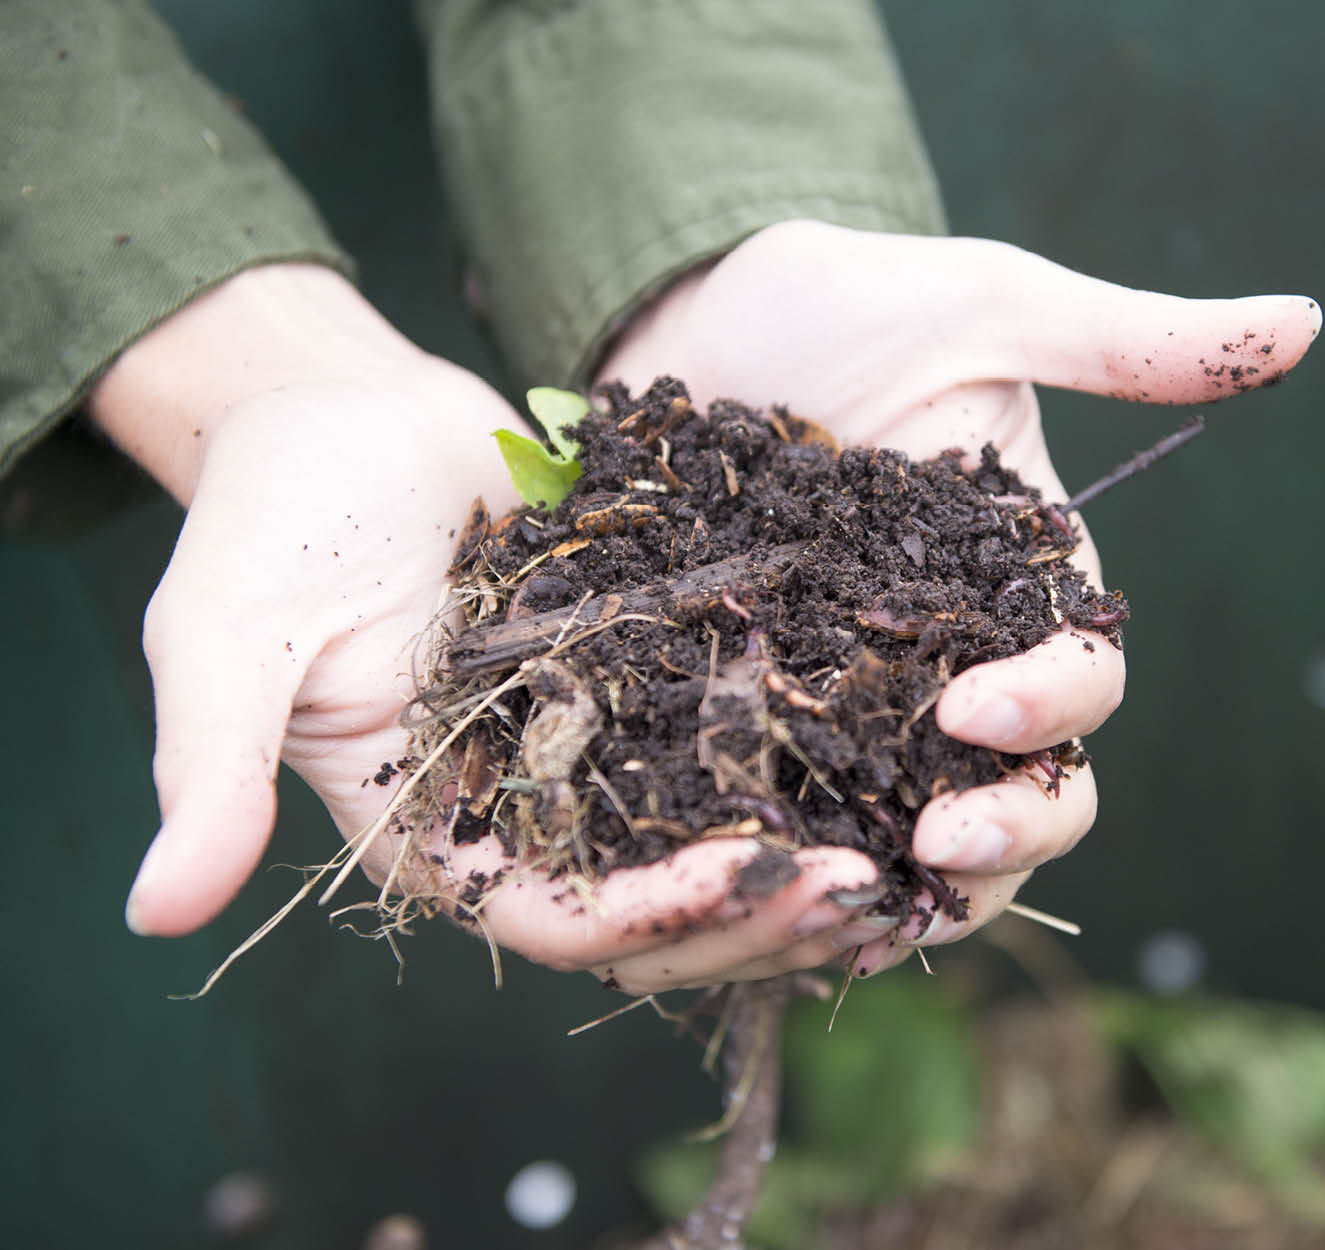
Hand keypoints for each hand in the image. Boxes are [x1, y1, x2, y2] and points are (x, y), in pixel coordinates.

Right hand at [100, 264, 881, 984]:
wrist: (343, 409)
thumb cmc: (273, 516)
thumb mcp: (223, 637)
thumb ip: (208, 767)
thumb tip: (156, 915)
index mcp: (434, 832)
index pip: (556, 918)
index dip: (654, 917)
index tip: (755, 876)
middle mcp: (527, 810)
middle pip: (659, 902)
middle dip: (759, 908)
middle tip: (871, 884)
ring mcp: (594, 747)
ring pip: (713, 831)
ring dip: (804, 845)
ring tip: (908, 835)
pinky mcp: (643, 676)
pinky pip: (733, 732)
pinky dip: (803, 748)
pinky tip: (891, 732)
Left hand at [596, 220, 1322, 983]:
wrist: (695, 311)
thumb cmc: (851, 304)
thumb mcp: (990, 309)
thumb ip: (1131, 344)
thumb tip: (1307, 321)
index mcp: (1027, 587)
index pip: (1080, 681)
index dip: (1051, 709)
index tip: (971, 710)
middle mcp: (958, 661)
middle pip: (1028, 789)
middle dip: (1006, 833)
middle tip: (939, 845)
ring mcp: (860, 698)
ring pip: (923, 832)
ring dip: (914, 888)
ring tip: (859, 918)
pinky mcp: (762, 713)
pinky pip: (803, 812)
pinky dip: (804, 863)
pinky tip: (766, 901)